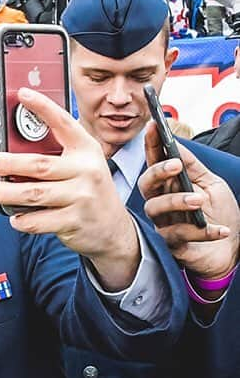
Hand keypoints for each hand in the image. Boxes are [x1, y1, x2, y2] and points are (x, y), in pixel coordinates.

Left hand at [0, 88, 139, 290]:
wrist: (112, 228)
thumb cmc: (87, 190)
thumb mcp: (80, 166)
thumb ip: (55, 156)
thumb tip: (12, 150)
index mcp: (86, 150)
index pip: (64, 123)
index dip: (43, 107)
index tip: (23, 94)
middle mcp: (86, 171)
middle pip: (40, 165)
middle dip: (9, 163)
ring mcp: (81, 197)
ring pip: (34, 193)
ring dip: (5, 193)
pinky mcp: (74, 221)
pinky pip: (39, 220)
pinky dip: (22, 219)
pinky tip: (14, 217)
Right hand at [137, 122, 238, 279]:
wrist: (230, 250)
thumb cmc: (219, 215)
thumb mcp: (212, 185)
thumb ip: (194, 167)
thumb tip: (178, 145)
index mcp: (170, 186)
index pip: (156, 162)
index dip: (152, 145)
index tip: (154, 127)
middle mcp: (161, 203)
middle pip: (146, 184)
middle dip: (158, 172)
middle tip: (176, 166)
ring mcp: (163, 224)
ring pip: (155, 209)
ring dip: (177, 202)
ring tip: (199, 201)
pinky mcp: (170, 245)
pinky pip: (178, 235)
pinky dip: (202, 231)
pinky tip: (221, 229)